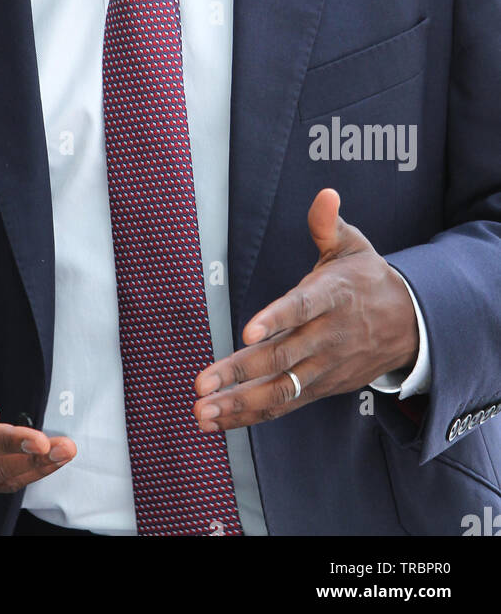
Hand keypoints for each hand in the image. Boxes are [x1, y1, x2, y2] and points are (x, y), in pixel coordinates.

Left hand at [193, 188, 418, 431]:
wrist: (411, 325)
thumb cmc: (368, 279)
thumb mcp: (353, 245)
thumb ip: (328, 224)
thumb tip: (325, 194)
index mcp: (333, 295)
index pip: (302, 308)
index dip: (275, 319)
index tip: (247, 331)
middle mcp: (327, 336)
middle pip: (282, 357)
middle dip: (240, 372)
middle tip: (202, 383)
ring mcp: (324, 367)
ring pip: (281, 389)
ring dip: (239, 404)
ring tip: (202, 411)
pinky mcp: (321, 388)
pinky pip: (284, 404)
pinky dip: (251, 415)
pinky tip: (219, 419)